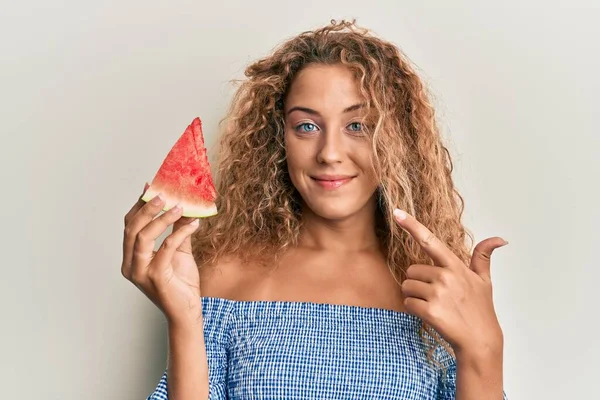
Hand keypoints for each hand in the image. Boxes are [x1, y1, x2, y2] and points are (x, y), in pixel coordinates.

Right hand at [121, 183, 202, 325]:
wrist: (187, 312)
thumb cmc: (181, 284)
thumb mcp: (180, 252)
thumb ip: (178, 231)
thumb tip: (183, 206)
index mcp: (132, 258)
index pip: (130, 226)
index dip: (139, 205)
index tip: (151, 187)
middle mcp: (131, 265)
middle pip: (131, 228)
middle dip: (147, 208)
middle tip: (164, 193)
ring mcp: (140, 272)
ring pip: (142, 237)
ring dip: (161, 218)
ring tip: (178, 206)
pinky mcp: (155, 277)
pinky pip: (165, 248)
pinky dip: (179, 233)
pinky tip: (193, 224)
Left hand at [393, 208, 506, 356]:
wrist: (480, 341)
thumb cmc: (480, 309)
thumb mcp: (484, 281)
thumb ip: (483, 257)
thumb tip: (500, 239)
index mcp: (455, 266)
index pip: (430, 241)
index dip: (412, 225)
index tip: (397, 213)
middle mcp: (446, 276)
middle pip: (411, 270)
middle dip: (417, 282)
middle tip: (436, 295)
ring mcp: (438, 294)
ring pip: (407, 287)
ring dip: (414, 297)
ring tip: (436, 305)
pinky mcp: (430, 311)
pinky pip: (407, 303)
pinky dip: (414, 310)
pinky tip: (431, 315)